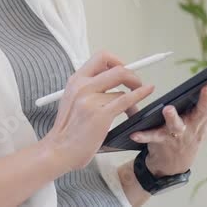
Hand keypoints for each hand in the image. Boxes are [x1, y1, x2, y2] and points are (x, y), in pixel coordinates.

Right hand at [44, 50, 155, 170]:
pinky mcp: (101, 114)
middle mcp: (82, 86)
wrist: (58, 150)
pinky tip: (147, 91)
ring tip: (133, 109)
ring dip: (134, 96)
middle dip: (132, 74)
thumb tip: (111, 78)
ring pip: (122, 89)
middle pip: (117, 69)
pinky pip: (126, 99)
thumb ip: (89, 87)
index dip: (117, 61)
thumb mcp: (72, 99)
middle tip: (136, 83)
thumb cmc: (67, 129)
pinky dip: (140, 94)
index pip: (101, 57)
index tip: (124, 70)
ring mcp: (91, 100)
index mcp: (76, 80)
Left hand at [128, 66, 206, 176]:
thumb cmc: (195, 132)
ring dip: (173, 118)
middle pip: (204, 111)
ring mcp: (179, 133)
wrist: (173, 163)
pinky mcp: (161, 140)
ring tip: (168, 109)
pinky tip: (136, 133)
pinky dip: (144, 135)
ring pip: (177, 125)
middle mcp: (196, 124)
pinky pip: (152, 137)